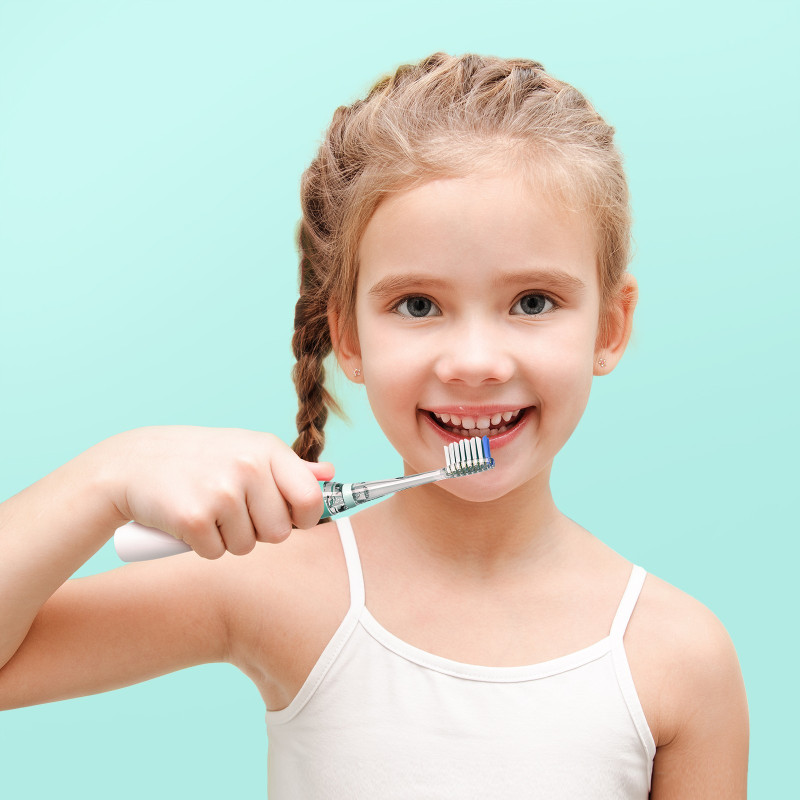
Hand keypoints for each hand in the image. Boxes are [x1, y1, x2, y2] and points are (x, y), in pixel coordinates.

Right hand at [96, 426, 333, 558]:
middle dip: (258, 531)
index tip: (288, 519)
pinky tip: (186, 520)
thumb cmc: (198, 460)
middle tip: (232, 511)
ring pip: (247, 547)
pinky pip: (215, 554)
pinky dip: (201, 546)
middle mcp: (248, 466)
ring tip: (206, 510)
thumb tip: (330, 474)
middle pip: (279, 533)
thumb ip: (290, 467)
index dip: (303, 518)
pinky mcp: (193, 517)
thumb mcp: (246, 451)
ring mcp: (221, 491)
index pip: (310, 498)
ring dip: (227, 539)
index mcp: (267, 449)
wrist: (132, 463)